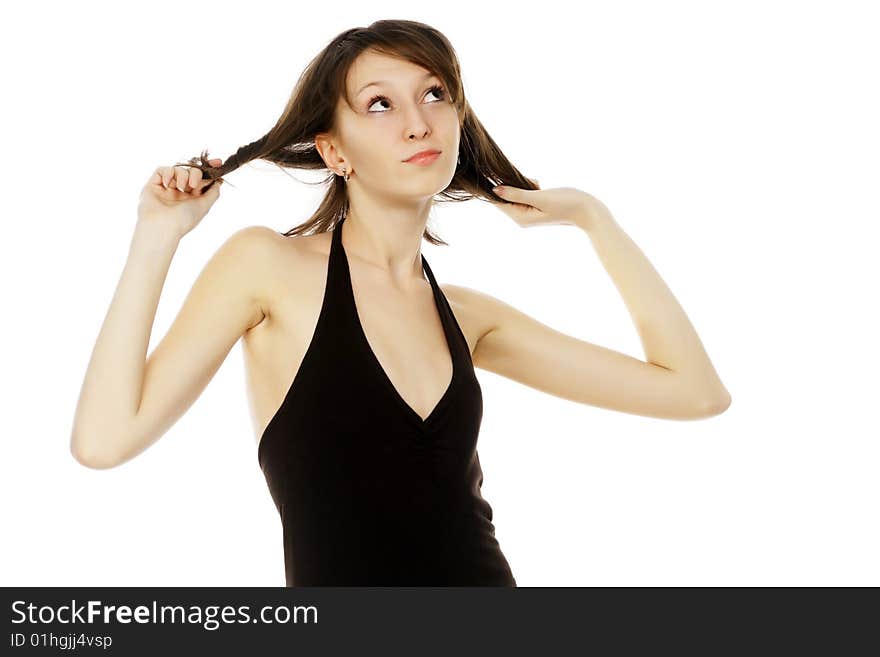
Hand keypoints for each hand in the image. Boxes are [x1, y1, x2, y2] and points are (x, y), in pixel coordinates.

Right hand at [136, 158, 223, 238]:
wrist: (162, 227)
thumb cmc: (183, 220)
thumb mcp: (204, 206)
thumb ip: (213, 193)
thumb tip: (219, 181)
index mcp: (192, 198)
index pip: (201, 179)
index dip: (209, 170)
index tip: (218, 162)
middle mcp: (179, 192)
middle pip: (190, 171)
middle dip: (196, 173)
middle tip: (193, 184)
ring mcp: (166, 188)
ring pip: (177, 169)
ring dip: (182, 175)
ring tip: (182, 187)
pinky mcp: (153, 184)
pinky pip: (162, 169)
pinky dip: (168, 173)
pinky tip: (168, 184)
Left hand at [491, 180, 608, 230]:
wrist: (588, 210)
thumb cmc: (566, 204)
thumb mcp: (540, 197)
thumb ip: (517, 193)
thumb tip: (495, 190)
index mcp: (520, 218)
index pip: (499, 202)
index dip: (498, 187)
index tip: (503, 175)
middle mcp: (521, 218)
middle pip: (506, 197)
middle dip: (513, 185)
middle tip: (531, 183)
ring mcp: (528, 213)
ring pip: (515, 193)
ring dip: (523, 185)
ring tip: (538, 185)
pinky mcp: (535, 207)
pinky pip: (524, 193)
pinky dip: (530, 186)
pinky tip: (540, 186)